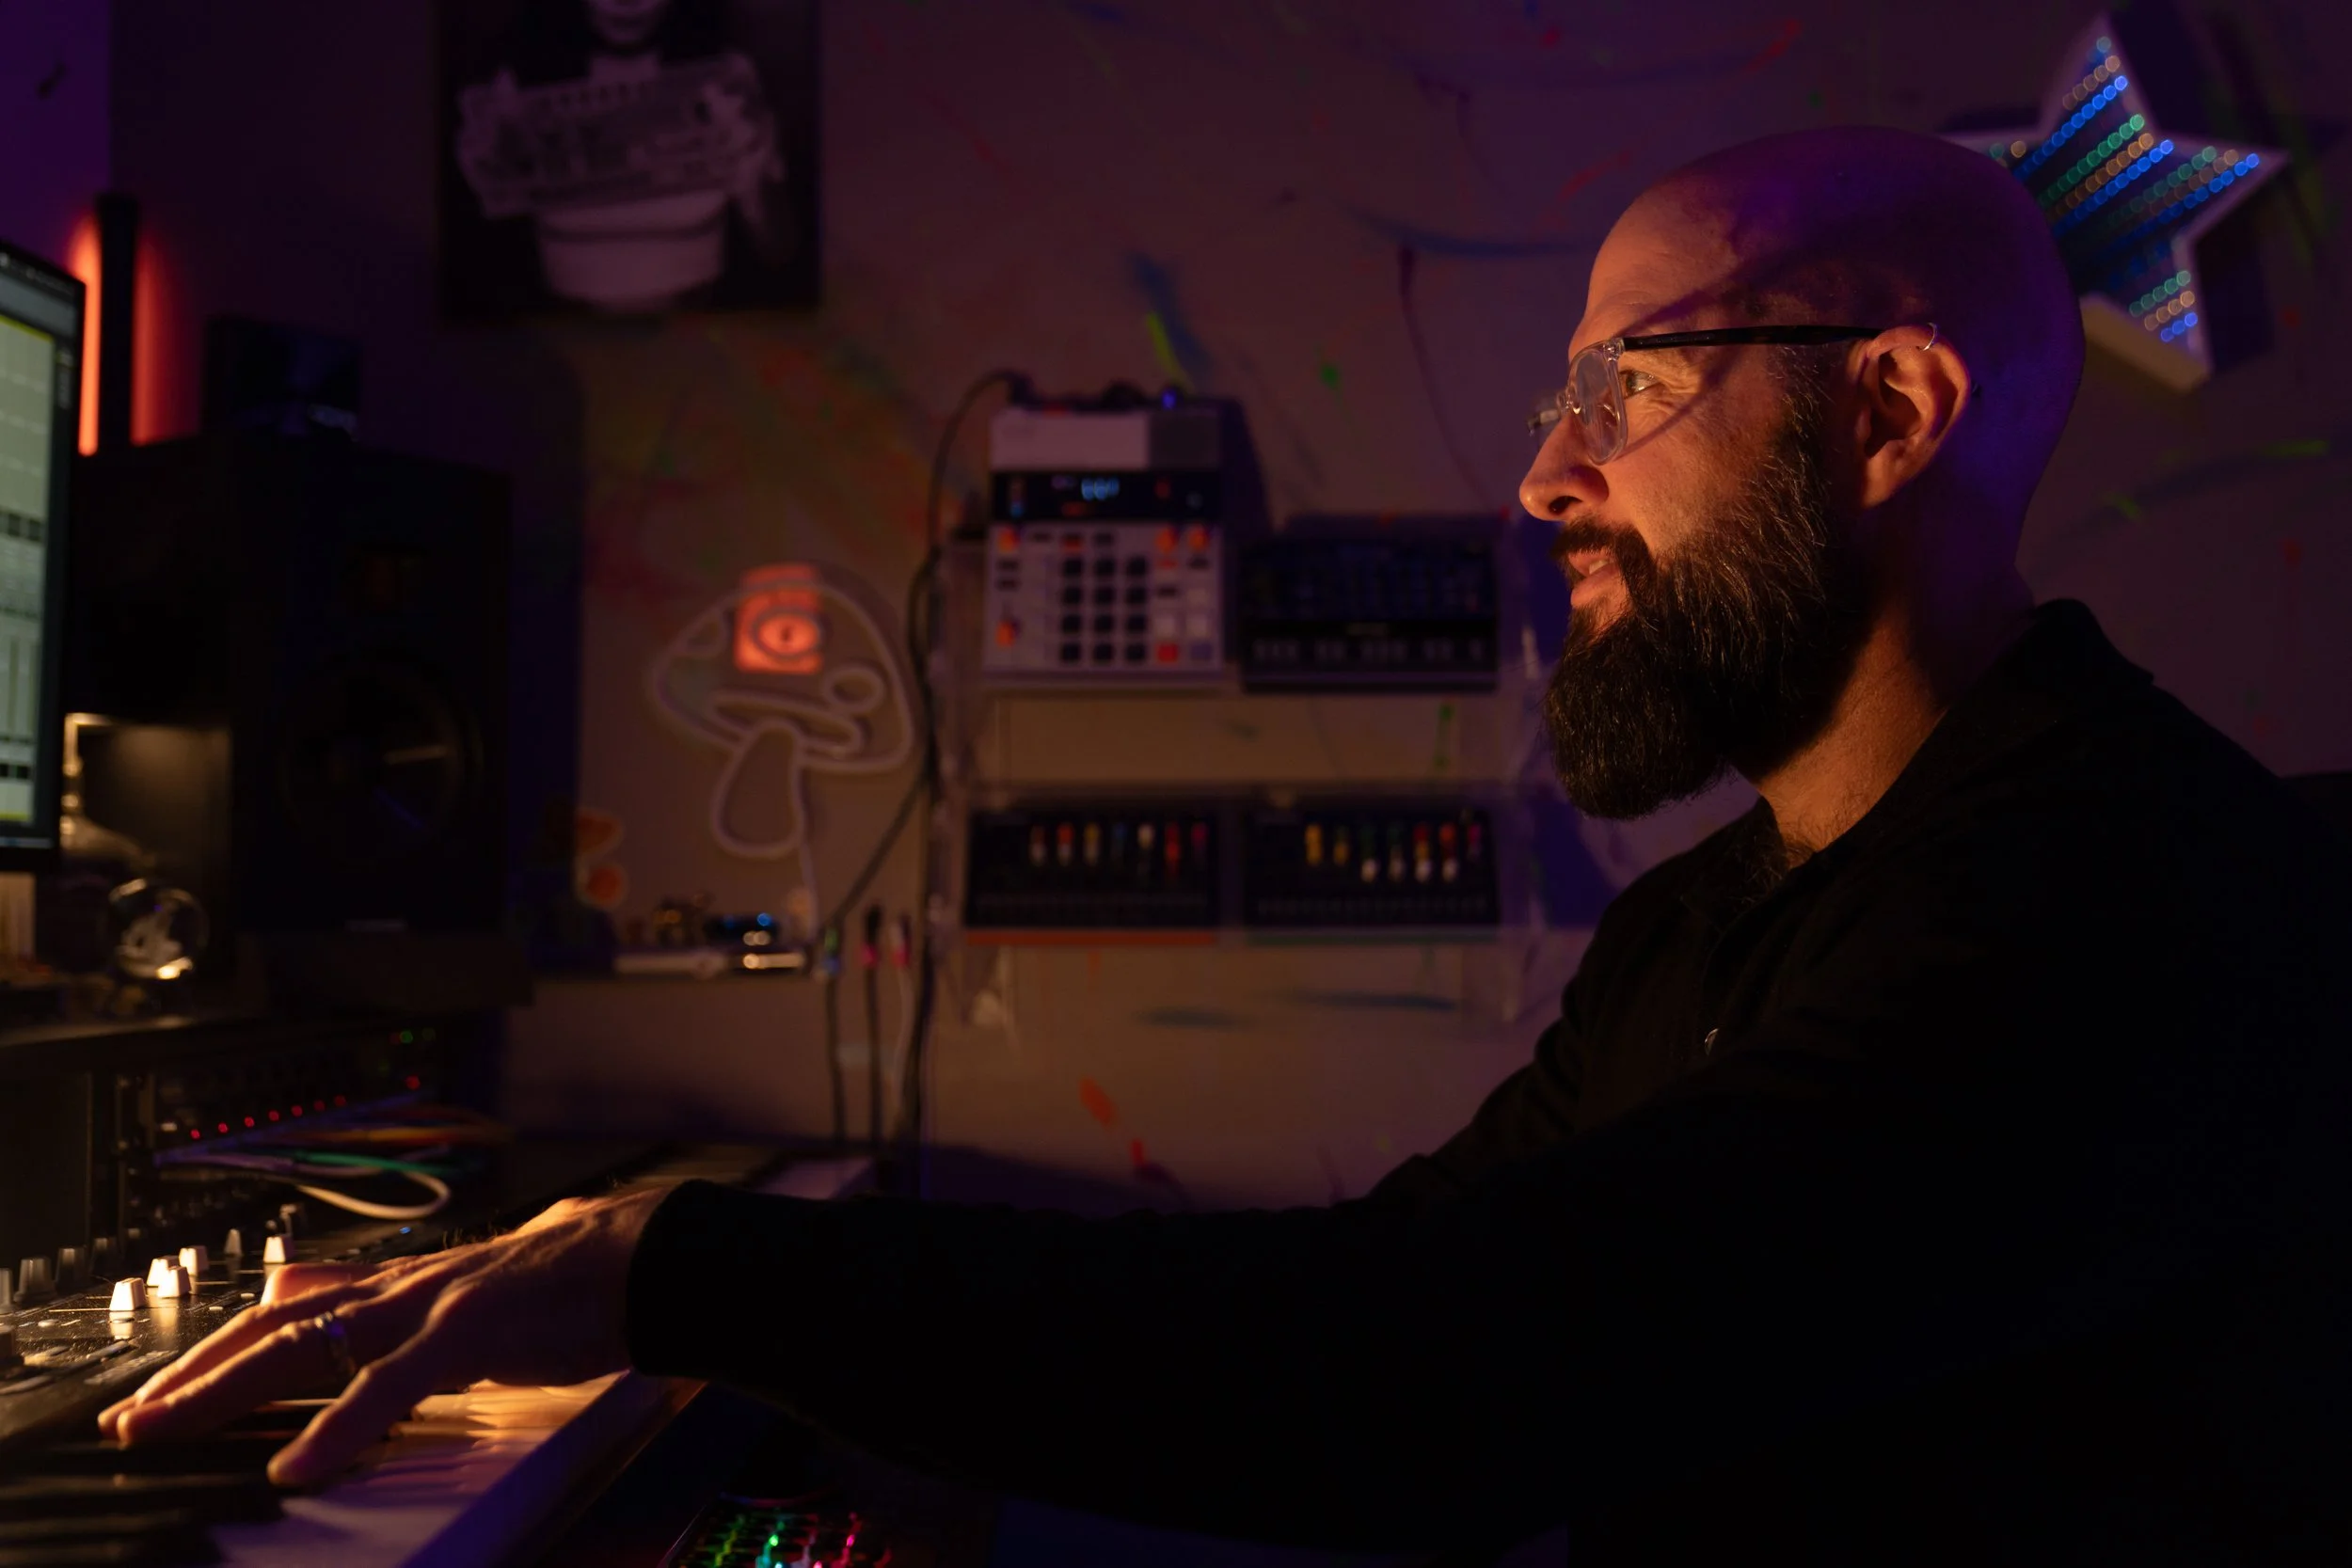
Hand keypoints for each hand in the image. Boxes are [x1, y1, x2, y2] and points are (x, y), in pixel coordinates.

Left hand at [97, 1184, 673, 1487]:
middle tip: (130, 1422)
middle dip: (191, 1376)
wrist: (648, 1256)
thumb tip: (337, 1303)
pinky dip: (338, 1427)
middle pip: (271, 1330)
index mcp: (404, 1288)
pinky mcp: (468, 1330)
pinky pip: (388, 1385)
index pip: (285, 1316)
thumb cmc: (574, 1282)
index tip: (158, 1395)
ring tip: (165, 1430)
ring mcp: (430, 1304)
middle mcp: (402, 1288)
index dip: (216, 1354)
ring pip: (304, 1346)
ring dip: (224, 1391)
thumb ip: (405, 1305)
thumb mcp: (471, 1296)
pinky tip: (300, 1463)